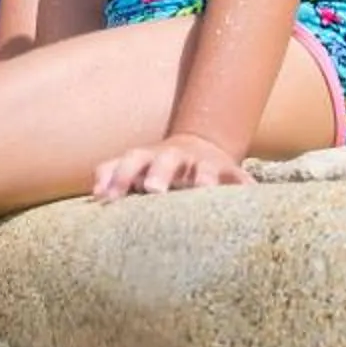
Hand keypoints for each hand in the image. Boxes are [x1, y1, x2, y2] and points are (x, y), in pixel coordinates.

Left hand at [90, 134, 250, 201]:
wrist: (200, 148)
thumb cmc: (157, 167)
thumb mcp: (135, 167)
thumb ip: (112, 174)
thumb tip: (95, 192)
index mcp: (150, 157)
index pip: (131, 160)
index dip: (119, 176)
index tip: (108, 198)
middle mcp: (177, 156)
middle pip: (166, 159)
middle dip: (159, 172)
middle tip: (152, 189)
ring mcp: (204, 163)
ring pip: (205, 168)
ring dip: (203, 177)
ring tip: (203, 189)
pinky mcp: (230, 172)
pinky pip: (239, 179)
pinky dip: (244, 186)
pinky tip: (250, 195)